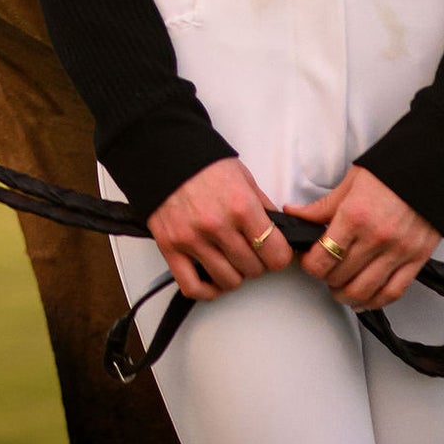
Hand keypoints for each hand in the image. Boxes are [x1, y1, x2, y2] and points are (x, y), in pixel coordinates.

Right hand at [148, 158, 295, 297]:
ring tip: (231, 260)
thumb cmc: (202, 162)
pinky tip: (213, 280)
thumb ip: (262, 206)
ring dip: (235, 274)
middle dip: (257, 262)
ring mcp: (192, 239)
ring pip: (228, 281)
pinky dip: (207, 290)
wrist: (163, 153)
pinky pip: (193, 286)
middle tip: (252, 251)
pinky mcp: (171, 248)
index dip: (280, 255)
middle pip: (253, 269)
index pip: (275, 253)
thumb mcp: (243, 176)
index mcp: (240, 206)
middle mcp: (217, 225)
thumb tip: (279, 231)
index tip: (276, 253)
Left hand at [288, 165, 438, 310]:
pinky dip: (375, 302)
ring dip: (346, 295)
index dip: (309, 265)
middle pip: (340, 277)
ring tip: (339, 289)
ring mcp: (398, 251)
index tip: (308, 260)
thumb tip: (296, 215)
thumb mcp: (351, 182)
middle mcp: (376, 237)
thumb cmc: (392, 169)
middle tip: (323, 271)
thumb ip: (323, 206)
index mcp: (355, 216)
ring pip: (364, 290)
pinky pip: (393, 291)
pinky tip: (365, 300)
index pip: (322, 258)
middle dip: (325, 278)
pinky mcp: (417, 259)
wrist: (433, 163)